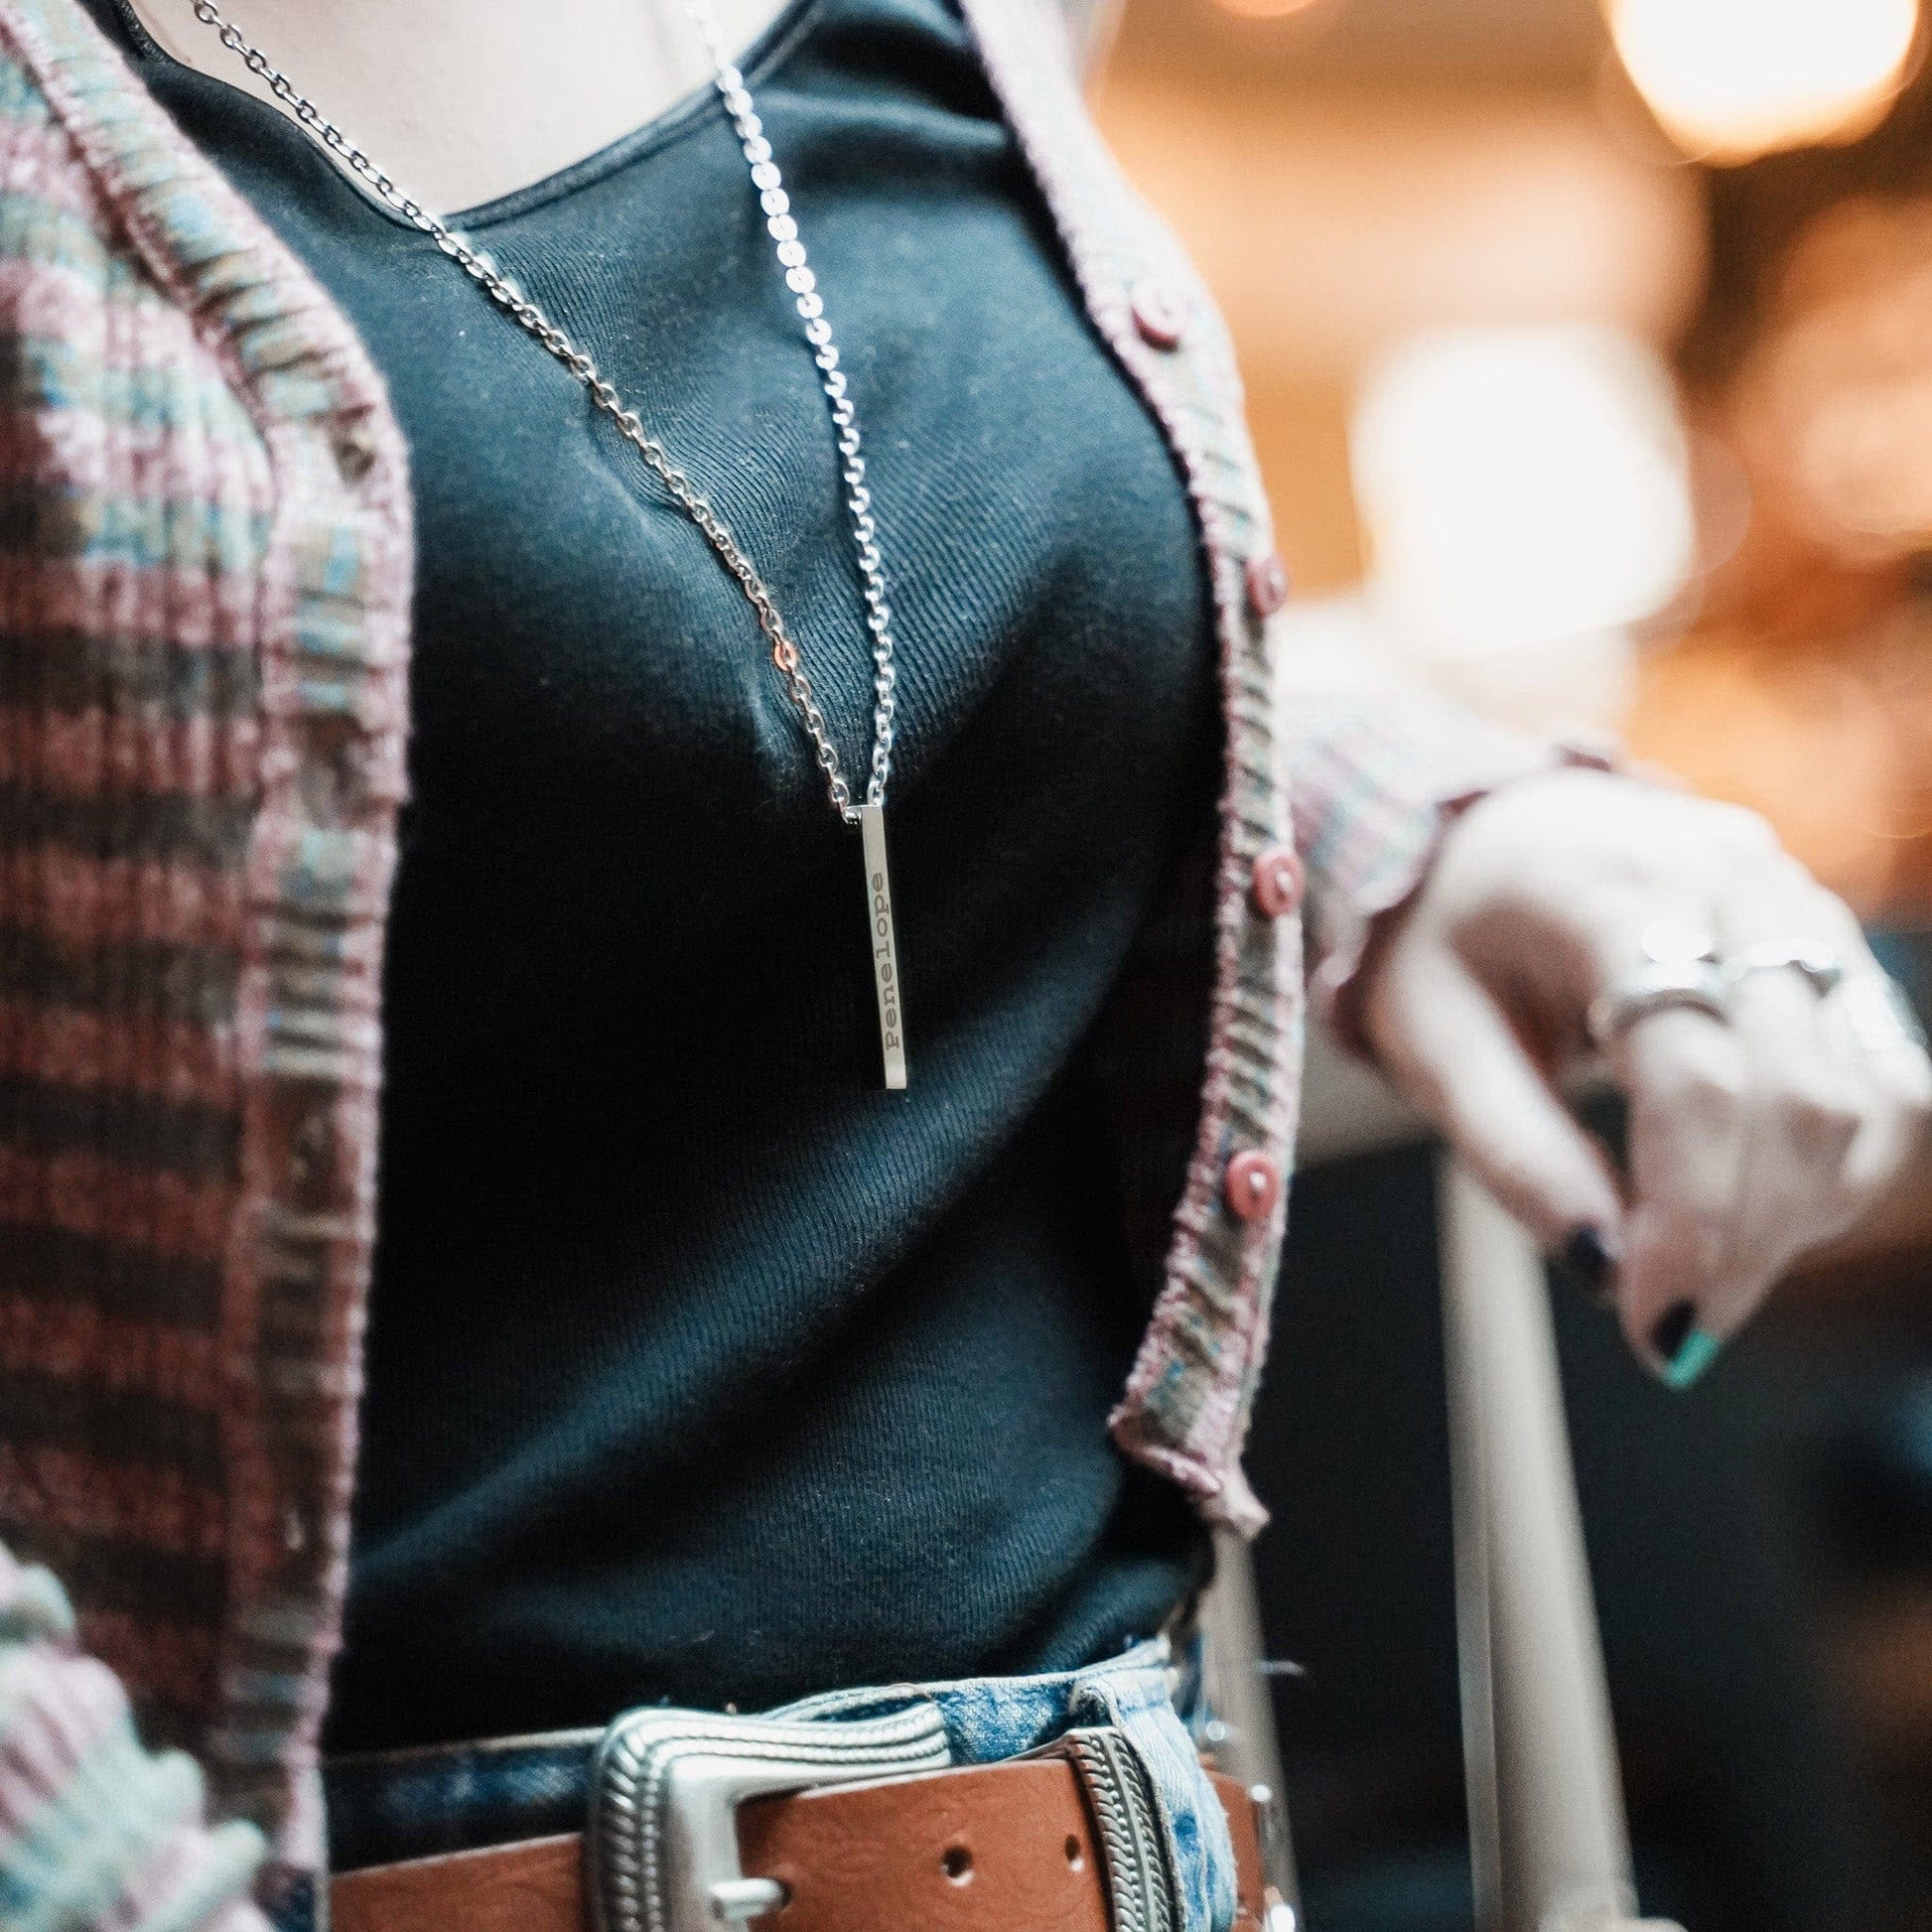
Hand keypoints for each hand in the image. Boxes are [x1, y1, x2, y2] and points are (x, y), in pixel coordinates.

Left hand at [1359, 767, 1931, 1381]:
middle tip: (1671, 1325)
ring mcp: (1802, 904)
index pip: (1696, 1075)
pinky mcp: (1835, 944)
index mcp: (1612, 890)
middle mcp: (1734, 880)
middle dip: (1746, 1240)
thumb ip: (1516, 1154)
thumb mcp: (1432, 1041)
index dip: (1690, 1217)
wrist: (1496, 830)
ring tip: (1697, 1264)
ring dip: (1798, 1215)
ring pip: (1867, 1096)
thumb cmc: (1450, 936)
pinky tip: (1749, 1208)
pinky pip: (1888, 1079)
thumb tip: (1605, 1271)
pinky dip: (1835, 1171)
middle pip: (1799, 1096)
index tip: (1652, 1323)